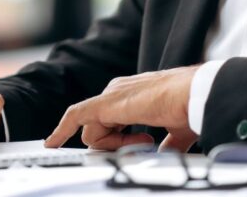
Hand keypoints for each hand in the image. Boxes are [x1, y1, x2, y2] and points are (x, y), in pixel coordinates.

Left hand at [44, 65, 198, 149]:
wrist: (194, 94)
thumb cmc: (189, 107)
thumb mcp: (175, 129)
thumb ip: (166, 143)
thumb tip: (165, 155)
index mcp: (131, 95)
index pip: (110, 122)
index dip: (118, 140)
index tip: (136, 147)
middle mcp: (116, 92)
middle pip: (100, 128)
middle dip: (119, 144)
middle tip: (148, 142)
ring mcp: (110, 95)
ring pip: (93, 131)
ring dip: (116, 144)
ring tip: (145, 138)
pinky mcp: (106, 103)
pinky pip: (75, 116)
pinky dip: (62, 130)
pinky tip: (52, 143)